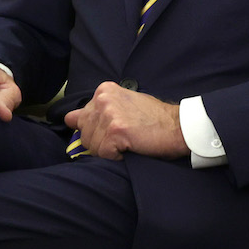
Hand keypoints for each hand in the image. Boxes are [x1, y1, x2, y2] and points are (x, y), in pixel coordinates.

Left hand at [63, 82, 186, 159]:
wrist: (179, 127)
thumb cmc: (154, 119)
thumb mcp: (122, 105)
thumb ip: (98, 110)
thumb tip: (70, 119)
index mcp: (103, 91)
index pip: (76, 118)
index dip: (92, 131)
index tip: (109, 132)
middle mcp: (103, 99)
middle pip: (84, 134)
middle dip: (100, 143)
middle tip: (123, 139)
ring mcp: (108, 114)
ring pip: (92, 146)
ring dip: (109, 151)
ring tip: (128, 142)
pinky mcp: (115, 130)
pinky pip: (104, 154)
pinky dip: (116, 157)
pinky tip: (130, 148)